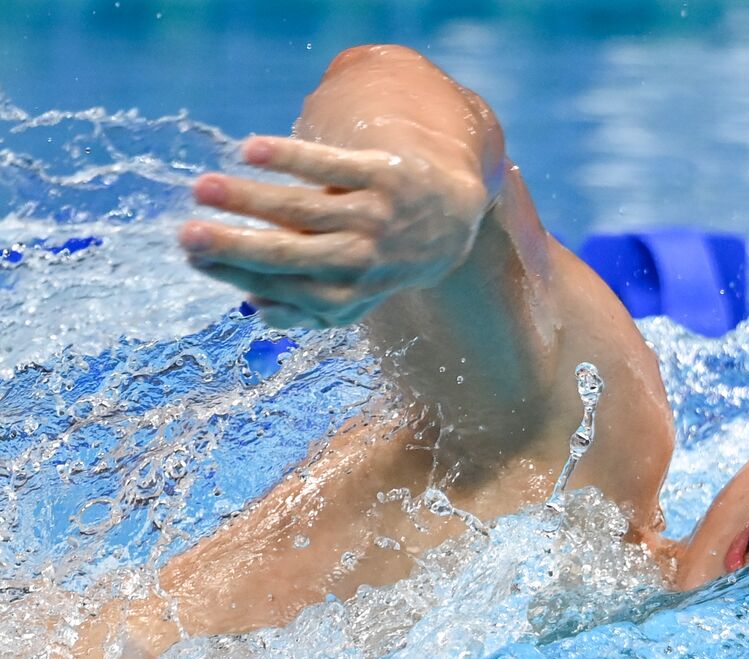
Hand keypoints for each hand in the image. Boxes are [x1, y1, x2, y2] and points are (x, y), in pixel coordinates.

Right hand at [180, 135, 490, 327]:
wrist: (454, 216)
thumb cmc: (386, 258)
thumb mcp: (359, 296)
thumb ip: (311, 308)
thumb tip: (255, 308)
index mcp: (350, 294)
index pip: (286, 288)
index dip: (240, 275)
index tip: (192, 258)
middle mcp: (363, 259)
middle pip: (291, 255)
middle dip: (237, 247)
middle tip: (185, 236)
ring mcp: (375, 215)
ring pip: (303, 208)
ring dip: (249, 198)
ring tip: (202, 188)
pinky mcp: (385, 174)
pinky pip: (333, 165)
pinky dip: (292, 158)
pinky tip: (249, 150)